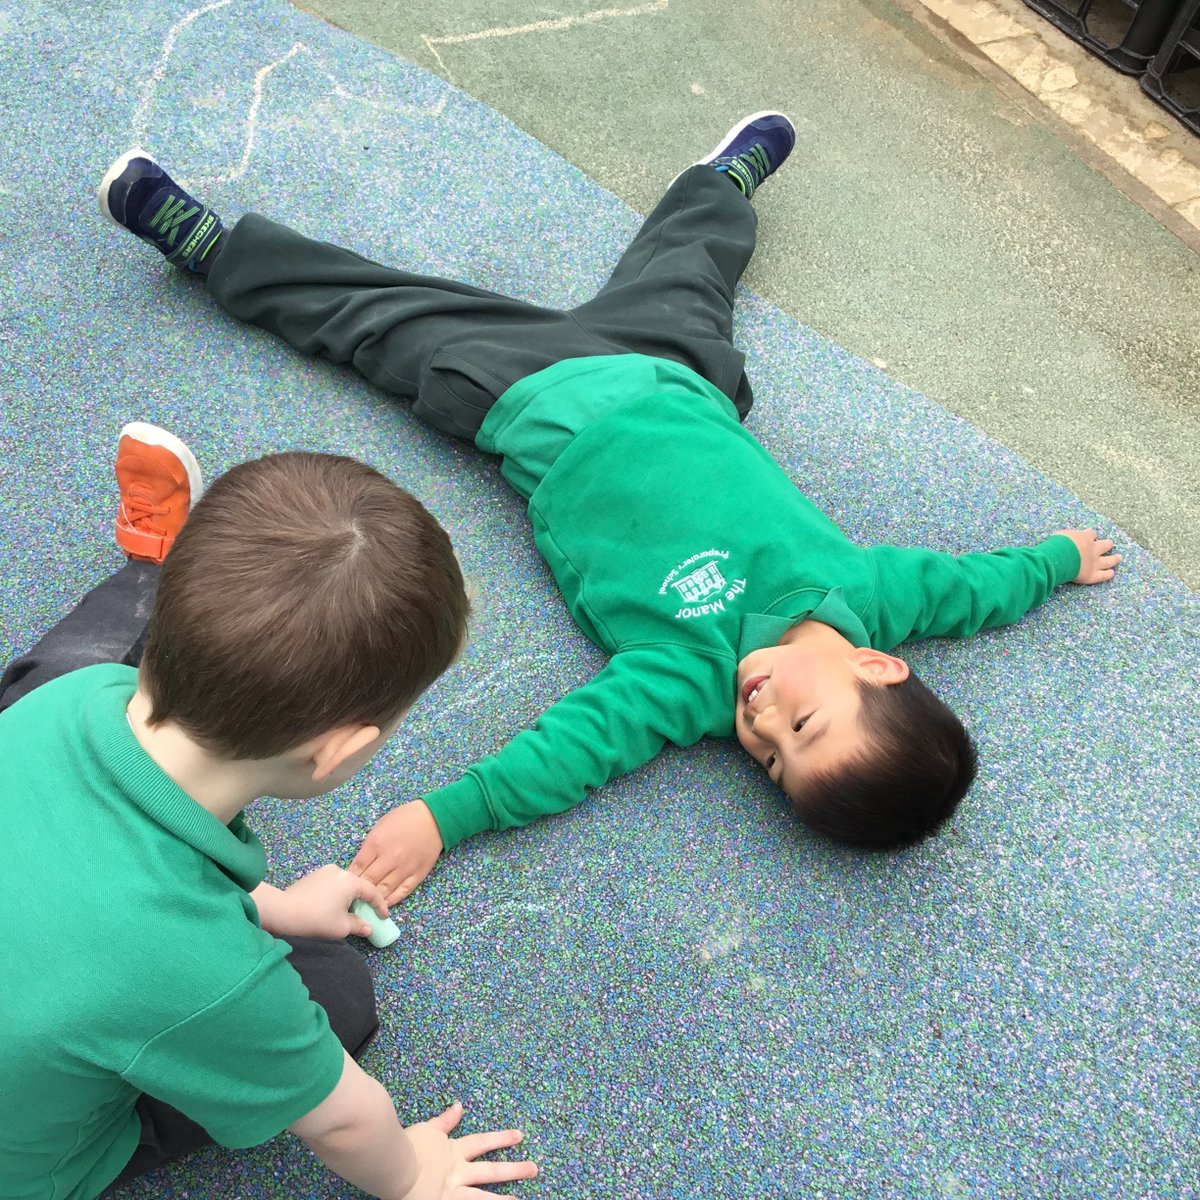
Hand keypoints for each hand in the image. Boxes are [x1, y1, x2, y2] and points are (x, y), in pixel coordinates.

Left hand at [280, 865, 390, 939]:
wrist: (283, 912)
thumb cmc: (317, 919)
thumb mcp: (342, 927)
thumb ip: (359, 926)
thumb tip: (368, 928)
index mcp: (350, 881)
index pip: (372, 892)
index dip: (381, 905)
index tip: (384, 917)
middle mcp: (340, 871)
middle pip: (358, 886)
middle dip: (364, 901)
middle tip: (368, 914)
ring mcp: (325, 871)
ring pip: (345, 884)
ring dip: (350, 897)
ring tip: (349, 911)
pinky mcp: (313, 875)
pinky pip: (332, 884)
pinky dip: (337, 894)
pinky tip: (333, 906)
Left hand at [350, 801, 443, 904]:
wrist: (433, 819)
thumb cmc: (403, 819)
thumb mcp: (379, 827)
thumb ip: (368, 847)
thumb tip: (359, 867)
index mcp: (376, 844)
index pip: (357, 868)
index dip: (350, 879)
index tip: (345, 885)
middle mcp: (389, 858)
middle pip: (368, 881)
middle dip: (359, 891)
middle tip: (353, 898)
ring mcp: (404, 868)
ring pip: (384, 890)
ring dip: (374, 899)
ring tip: (366, 905)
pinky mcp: (417, 875)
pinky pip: (402, 892)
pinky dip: (391, 900)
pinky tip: (384, 904)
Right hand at [401, 1102, 536, 1199]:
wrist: (394, 1166)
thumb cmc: (408, 1146)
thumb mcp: (428, 1130)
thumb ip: (444, 1121)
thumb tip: (459, 1106)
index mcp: (454, 1152)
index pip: (482, 1143)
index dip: (501, 1139)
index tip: (519, 1136)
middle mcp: (458, 1173)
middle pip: (491, 1171)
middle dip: (514, 1169)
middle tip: (534, 1169)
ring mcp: (453, 1192)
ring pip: (483, 1198)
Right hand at [1053, 528, 1121, 583]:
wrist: (1060, 557)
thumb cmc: (1058, 545)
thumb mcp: (1061, 535)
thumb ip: (1067, 536)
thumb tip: (1066, 538)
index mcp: (1085, 538)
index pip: (1091, 534)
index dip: (1091, 535)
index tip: (1090, 535)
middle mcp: (1093, 550)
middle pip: (1105, 545)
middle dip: (1107, 544)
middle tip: (1110, 544)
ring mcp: (1094, 563)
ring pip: (1108, 561)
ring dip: (1114, 559)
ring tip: (1119, 557)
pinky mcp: (1091, 575)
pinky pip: (1102, 575)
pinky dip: (1107, 574)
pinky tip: (1111, 573)